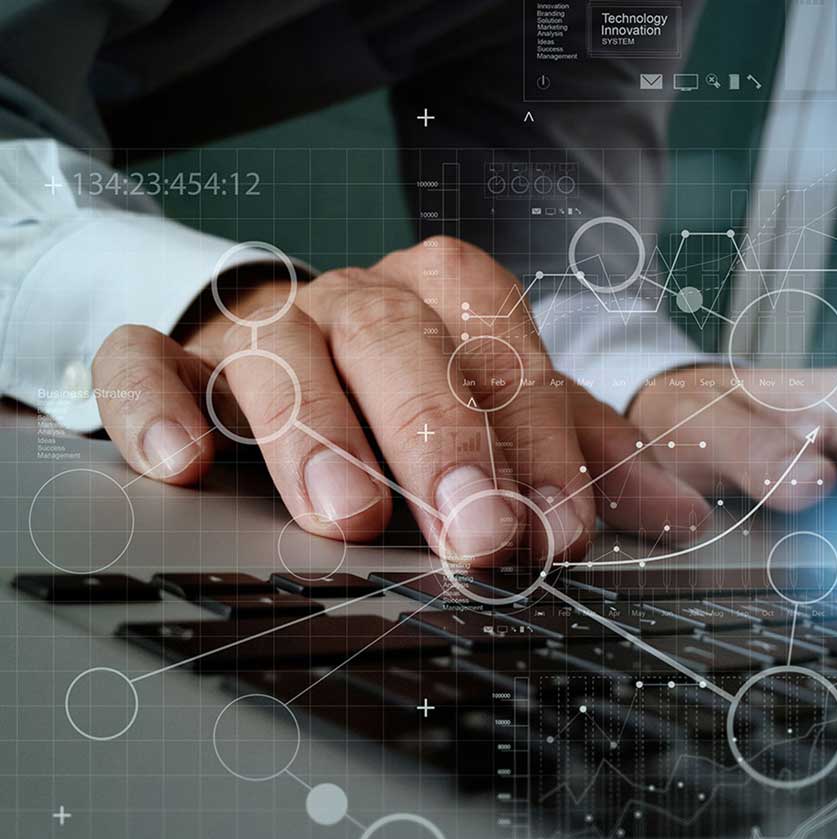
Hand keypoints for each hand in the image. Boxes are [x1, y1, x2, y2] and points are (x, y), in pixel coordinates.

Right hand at [90, 236, 706, 564]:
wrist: (283, 342)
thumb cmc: (414, 388)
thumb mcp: (509, 413)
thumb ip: (584, 456)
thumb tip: (680, 512)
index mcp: (449, 299)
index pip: (504, 352)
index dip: (538, 441)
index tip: (563, 529)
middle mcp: (358, 300)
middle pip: (401, 345)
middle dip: (443, 442)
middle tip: (477, 535)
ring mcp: (263, 322)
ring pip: (284, 353)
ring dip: (320, 434)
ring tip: (349, 518)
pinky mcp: (176, 354)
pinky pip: (150, 361)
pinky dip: (160, 405)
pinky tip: (183, 465)